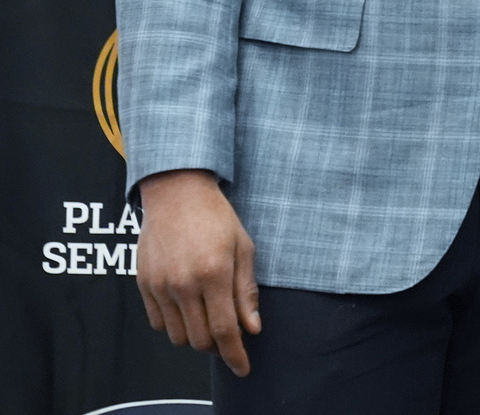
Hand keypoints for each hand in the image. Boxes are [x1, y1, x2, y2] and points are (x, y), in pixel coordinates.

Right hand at [135, 169, 259, 375]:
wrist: (176, 193)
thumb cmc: (216, 218)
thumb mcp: (243, 249)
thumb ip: (246, 291)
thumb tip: (252, 327)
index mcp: (214, 274)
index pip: (224, 330)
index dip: (235, 355)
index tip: (242, 369)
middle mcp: (184, 284)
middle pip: (199, 340)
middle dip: (217, 346)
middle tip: (230, 335)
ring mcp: (160, 286)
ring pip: (177, 336)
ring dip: (195, 337)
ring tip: (209, 317)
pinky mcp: (143, 284)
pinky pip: (158, 323)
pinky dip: (174, 324)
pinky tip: (188, 307)